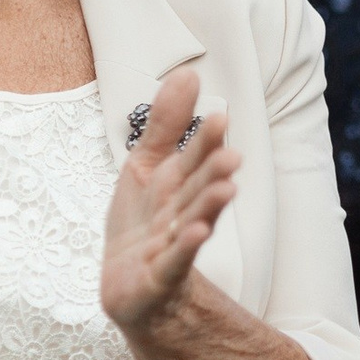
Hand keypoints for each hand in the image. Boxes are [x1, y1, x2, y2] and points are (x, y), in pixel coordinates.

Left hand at [102, 67, 240, 335]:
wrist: (127, 285)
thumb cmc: (141, 223)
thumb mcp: (145, 166)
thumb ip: (165, 123)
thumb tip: (188, 73)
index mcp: (178, 185)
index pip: (193, 159)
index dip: (205, 140)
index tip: (219, 117)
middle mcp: (181, 213)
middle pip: (198, 189)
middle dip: (213, 172)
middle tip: (232, 155)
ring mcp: (172, 246)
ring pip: (193, 222)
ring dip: (209, 206)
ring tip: (227, 188)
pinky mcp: (160, 277)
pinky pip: (175, 260)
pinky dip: (186, 246)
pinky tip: (197, 232)